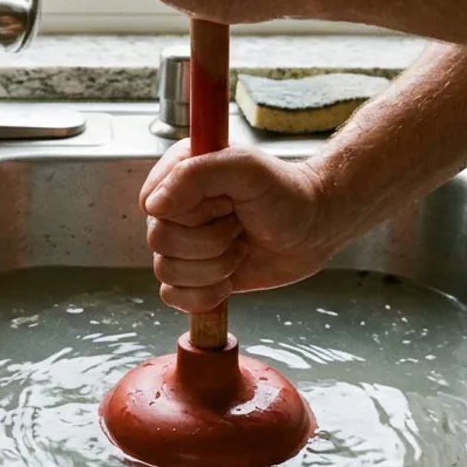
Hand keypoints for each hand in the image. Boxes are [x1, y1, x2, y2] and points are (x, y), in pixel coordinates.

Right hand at [139, 143, 345, 313]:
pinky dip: (203, 295)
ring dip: (213, 267)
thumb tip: (154, 207)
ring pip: (166, 271)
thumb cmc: (286, 194)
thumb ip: (196, 175)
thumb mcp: (246, 170)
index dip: (189, 213)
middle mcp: (176, 208)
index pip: (151, 203)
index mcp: (179, 173)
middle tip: (239, 226)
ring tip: (240, 248)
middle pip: (159, 241)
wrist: (315, 228)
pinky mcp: (194, 275)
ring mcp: (184, 243)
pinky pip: (173, 296)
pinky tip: (229, 280)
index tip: (226, 204)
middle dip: (208, 242)